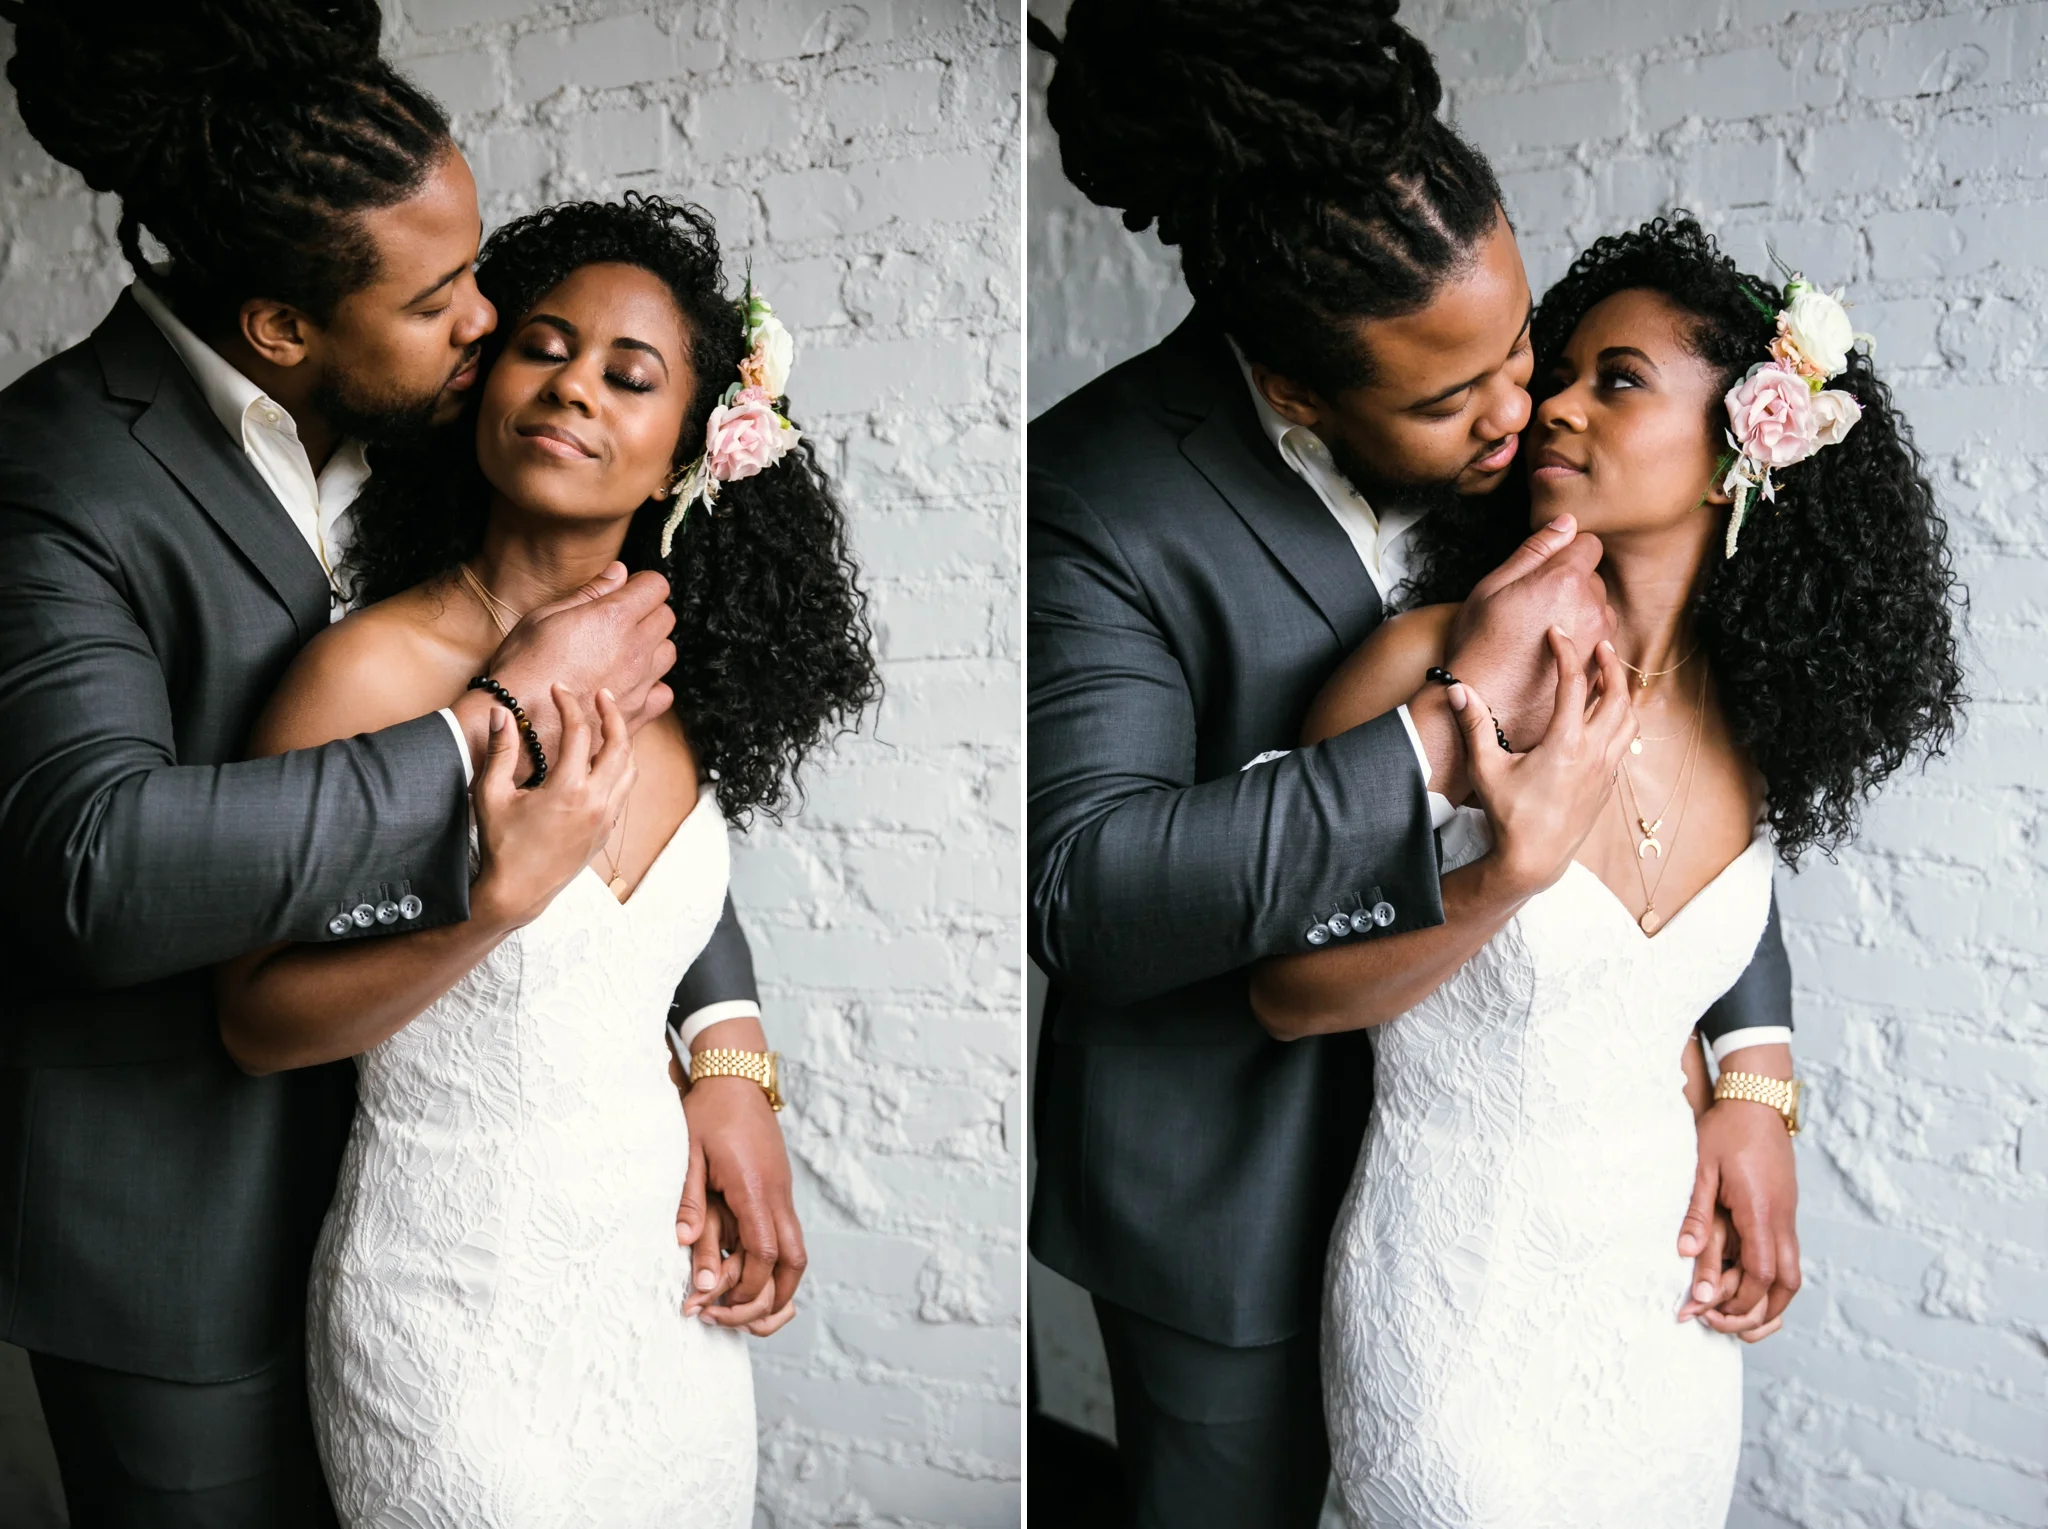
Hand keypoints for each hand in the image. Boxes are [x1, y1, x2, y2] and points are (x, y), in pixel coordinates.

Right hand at [452, 561, 676, 775]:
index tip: (628, 590)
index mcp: (613, 618)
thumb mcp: (546, 616)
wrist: (519, 723)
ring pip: (668, 654)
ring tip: (624, 652)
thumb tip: (619, 571)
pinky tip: (630, 684)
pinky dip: (653, 686)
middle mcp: (635, 650)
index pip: (656, 586)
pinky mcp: (637, 714)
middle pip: (666, 618)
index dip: (642, 584)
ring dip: (652, 648)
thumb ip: (590, 592)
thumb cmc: (523, 665)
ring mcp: (639, 684)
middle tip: (622, 620)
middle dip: (649, 612)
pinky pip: (664, 693)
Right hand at [469, 686, 635, 930]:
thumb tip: (501, 714)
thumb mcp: (491, 795)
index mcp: (568, 790)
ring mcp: (605, 818)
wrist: (518, 892)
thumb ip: (500, 750)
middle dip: (613, 714)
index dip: (570, 704)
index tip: (560, 689)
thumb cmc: (501, 845)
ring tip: (609, 724)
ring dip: (623, 741)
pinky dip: (621, 768)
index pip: (579, 732)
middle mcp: (596, 802)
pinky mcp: (606, 831)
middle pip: (620, 745)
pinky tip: (606, 761)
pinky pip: (624, 791)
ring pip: (630, 769)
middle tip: (602, 695)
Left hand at [675, 1073, 803, 1336]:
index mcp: (755, 1188)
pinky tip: (750, 1274)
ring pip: (797, 1251)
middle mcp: (777, 1194)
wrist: (736, 1074)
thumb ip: (689, 1202)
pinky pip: (788, 1235)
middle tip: (736, 1319)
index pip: (765, 1252)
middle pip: (794, 1260)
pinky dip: (777, 1264)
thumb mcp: (689, 1155)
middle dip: (771, 1298)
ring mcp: (782, 1191)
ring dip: (779, 1285)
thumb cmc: (709, 1112)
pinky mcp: (779, 1188)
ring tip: (747, 1309)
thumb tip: (682, 1247)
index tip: (717, 1304)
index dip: (746, 1286)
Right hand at [1447, 515, 1616, 748]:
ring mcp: (1600, 643)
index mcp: (1566, 581)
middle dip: (1573, 588)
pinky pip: (1601, 647)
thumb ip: (1533, 551)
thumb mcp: (1491, 589)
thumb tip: (1566, 522)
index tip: (1546, 571)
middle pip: (1595, 581)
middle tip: (1535, 610)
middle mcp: (1592, 609)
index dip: (1566, 553)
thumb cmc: (1478, 648)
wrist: (1484, 710)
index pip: (1589, 544)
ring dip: (1582, 619)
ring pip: (1602, 614)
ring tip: (1545, 638)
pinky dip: (1584, 649)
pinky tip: (1555, 661)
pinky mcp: (1602, 672)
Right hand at [1448, 628, 1635, 898]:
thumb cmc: (1508, 814)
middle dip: (1612, 666)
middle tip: (1602, 646)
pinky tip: (1607, 717)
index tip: (1557, 634)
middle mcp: (1593, 753)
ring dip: (1623, 693)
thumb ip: (1473, 725)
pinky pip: (1625, 742)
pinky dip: (1622, 720)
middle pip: (1617, 696)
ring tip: (1611, 677)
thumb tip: (1456, 689)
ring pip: (1629, 719)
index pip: (1574, 684)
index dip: (1566, 652)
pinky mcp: (1608, 784)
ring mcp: (1605, 769)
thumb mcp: (1485, 768)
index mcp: (1565, 744)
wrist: (1534, 859)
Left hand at [1678, 1097, 1799, 1341]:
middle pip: (1786, 1284)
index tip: (1704, 1310)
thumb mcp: (1703, 1169)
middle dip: (1758, 1312)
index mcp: (1761, 1211)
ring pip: (1792, 1275)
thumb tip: (1684, 1256)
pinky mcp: (1784, 1212)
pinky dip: (1770, 1282)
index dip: (1736, 1299)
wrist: (1757, 1099)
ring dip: (1768, 1302)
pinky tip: (1742, 1286)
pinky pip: (1785, 1257)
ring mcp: (1788, 1216)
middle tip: (1721, 1323)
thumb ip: (1696, 1215)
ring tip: (1733, 1316)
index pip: (1760, 1273)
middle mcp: (1782, 1219)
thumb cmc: (1727, 1130)